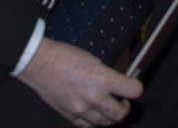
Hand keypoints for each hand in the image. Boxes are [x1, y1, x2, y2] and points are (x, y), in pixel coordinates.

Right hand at [18, 37, 141, 125]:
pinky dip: (95, 122)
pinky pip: (89, 127)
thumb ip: (108, 75)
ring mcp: (82, 110)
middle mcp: (94, 97)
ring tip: (107, 107)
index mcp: (103, 79)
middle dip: (125, 107)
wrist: (41, 64)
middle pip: (121, 114)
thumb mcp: (94, 61)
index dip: (136, 87)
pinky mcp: (71, 117)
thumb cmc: (65, 57)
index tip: (133, 87)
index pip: (134, 90)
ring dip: (110, 116)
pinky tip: (94, 113)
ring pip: (106, 123)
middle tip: (122, 101)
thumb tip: (120, 85)